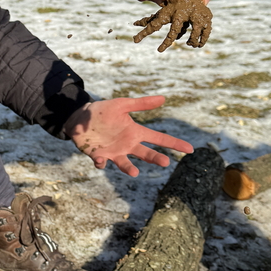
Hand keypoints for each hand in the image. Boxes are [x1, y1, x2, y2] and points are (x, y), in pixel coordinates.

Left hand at [64, 98, 193, 175]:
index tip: (189, 149)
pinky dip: (101, 163)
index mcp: (135, 132)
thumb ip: (141, 104)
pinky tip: (101, 161)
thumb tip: (163, 98)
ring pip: (125, 163)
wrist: (80, 117)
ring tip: (135, 172)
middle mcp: (127, 145)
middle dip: (155, 158)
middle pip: (145, 154)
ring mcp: (114, 152)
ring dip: (129, 168)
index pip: (158, 139)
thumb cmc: (103, 111)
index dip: (174, 144)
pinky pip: (101, 163)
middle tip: (165, 162)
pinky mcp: (99, 156)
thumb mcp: (122, 104)